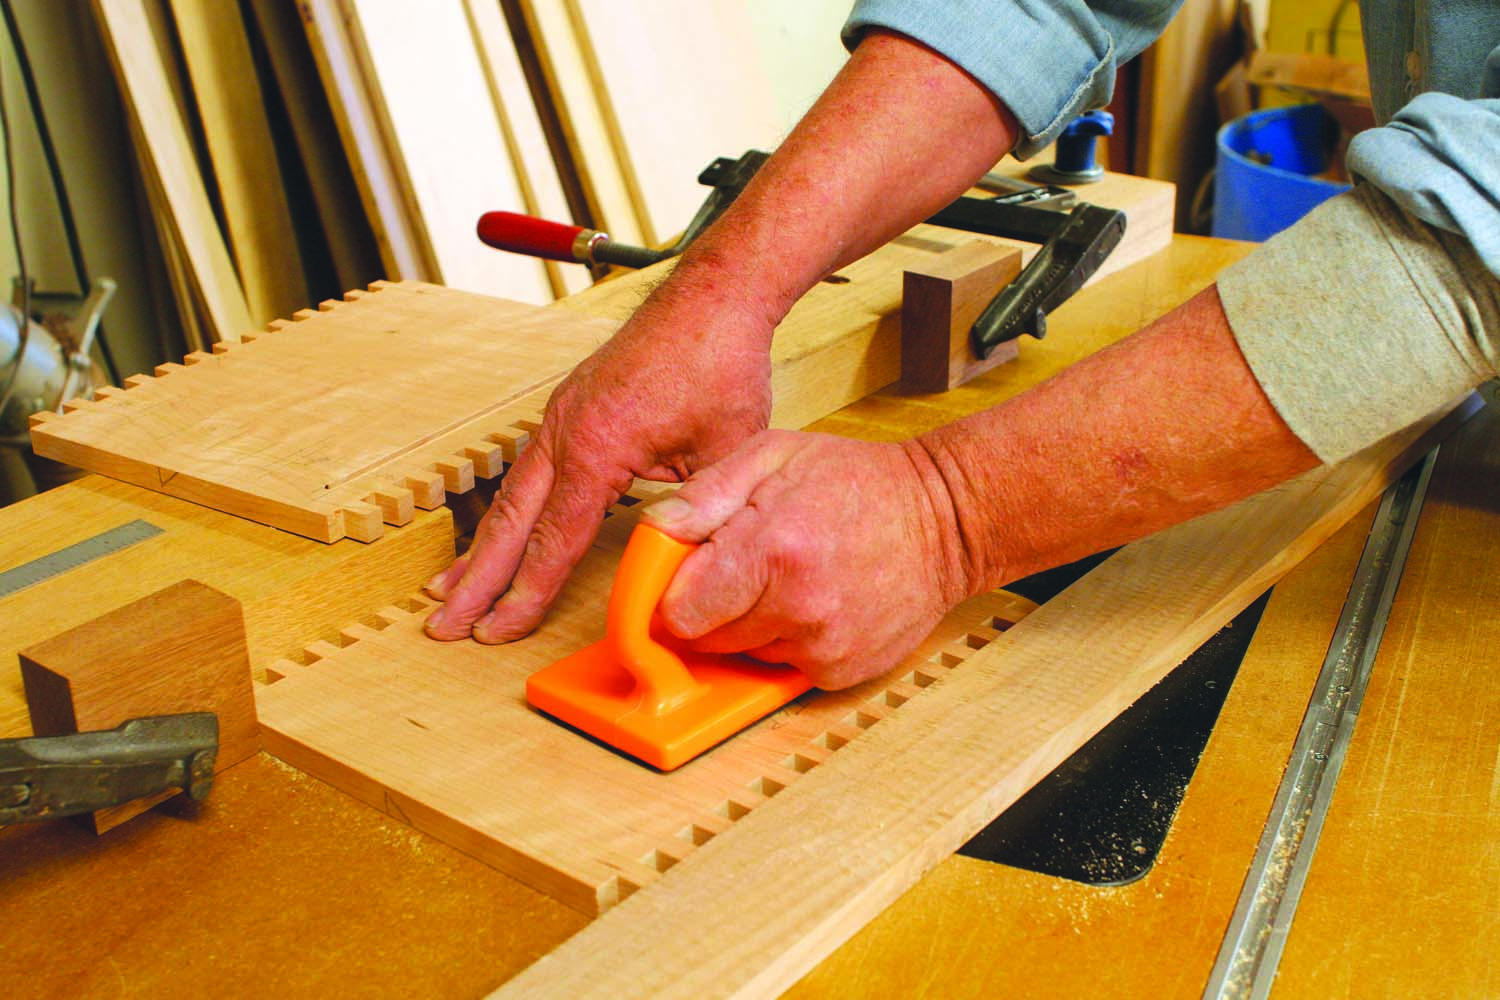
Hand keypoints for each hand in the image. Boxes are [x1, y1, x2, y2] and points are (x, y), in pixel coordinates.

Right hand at [423, 294, 773, 642]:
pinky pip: (529, 472)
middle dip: (474, 581)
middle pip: (508, 522)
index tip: (495, 632)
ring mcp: (561, 418)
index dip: (523, 594)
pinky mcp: (570, 409)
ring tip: (449, 590)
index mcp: (595, 448)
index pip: (551, 541)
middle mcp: (564, 432)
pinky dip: (509, 512)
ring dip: (481, 548)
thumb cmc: (718, 362)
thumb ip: (697, 514)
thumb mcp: (723, 452)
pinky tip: (499, 535)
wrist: (712, 296)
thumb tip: (682, 566)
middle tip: (441, 625)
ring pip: (511, 496)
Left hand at [643, 429, 969, 689]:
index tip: (683, 576)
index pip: (679, 612)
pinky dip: (788, 639)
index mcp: (771, 550)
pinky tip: (816, 600)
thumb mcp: (772, 456)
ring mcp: (824, 646)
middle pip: (706, 638)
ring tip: (788, 575)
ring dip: (751, 623)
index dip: (673, 593)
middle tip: (745, 563)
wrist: (946, 520)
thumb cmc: (858, 481)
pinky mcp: (843, 670)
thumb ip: (704, 496)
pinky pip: (783, 665)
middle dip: (712, 605)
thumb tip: (655, 532)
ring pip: (744, 653)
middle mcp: (797, 608)